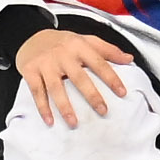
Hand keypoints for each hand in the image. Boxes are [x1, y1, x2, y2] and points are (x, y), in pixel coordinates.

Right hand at [15, 27, 138, 126]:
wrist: (31, 35)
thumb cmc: (64, 42)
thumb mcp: (86, 39)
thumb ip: (108, 50)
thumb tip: (130, 59)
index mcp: (79, 46)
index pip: (99, 63)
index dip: (111, 78)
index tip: (122, 93)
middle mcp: (62, 55)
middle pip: (79, 78)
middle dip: (92, 95)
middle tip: (103, 111)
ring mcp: (45, 64)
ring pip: (56, 88)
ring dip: (65, 107)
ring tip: (74, 123)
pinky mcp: (30, 72)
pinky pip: (37, 92)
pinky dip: (43, 108)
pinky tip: (50, 121)